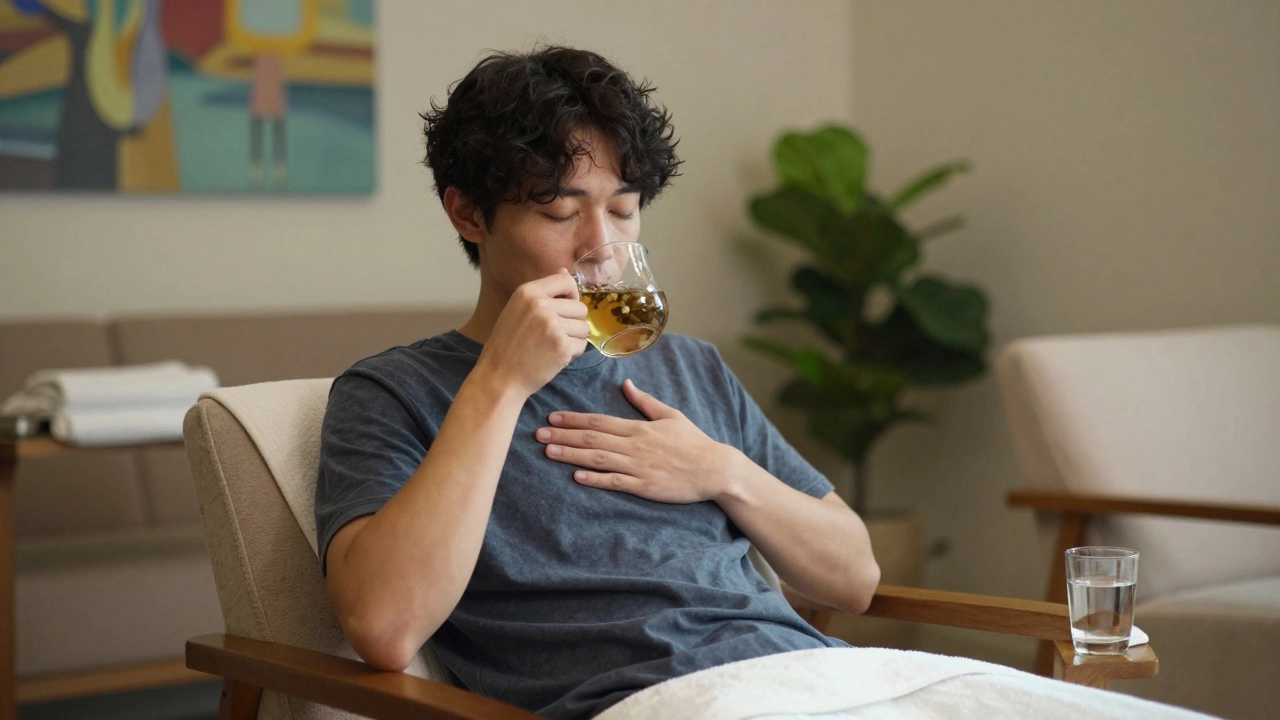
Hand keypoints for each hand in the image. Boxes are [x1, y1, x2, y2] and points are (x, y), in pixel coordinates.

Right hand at [474, 270, 589, 398]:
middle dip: (573, 323)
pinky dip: (572, 354)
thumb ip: (543, 292)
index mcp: (528, 291)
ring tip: (553, 346)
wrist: (499, 377)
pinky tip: (554, 358)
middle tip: (554, 336)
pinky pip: (582, 345)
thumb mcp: (518, 309)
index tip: (563, 310)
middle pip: (580, 307)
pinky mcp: (561, 345)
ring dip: (574, 339)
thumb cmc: (508, 344)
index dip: (571, 296)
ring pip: (584, 327)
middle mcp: (540, 305)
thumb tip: (566, 271)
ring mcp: (552, 325)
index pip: (566, 281)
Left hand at [536, 379, 741, 502]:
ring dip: (571, 456)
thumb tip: (626, 383)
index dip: (574, 419)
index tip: (552, 417)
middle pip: (592, 439)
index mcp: (639, 427)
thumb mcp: (671, 415)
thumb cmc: (693, 442)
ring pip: (599, 460)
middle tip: (537, 434)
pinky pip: (616, 482)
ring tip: (548, 452)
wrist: (714, 469)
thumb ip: (645, 401)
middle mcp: (635, 445)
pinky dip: (596, 479)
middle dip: (563, 436)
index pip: (599, 421)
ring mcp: (639, 467)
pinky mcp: (645, 486)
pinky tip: (576, 477)